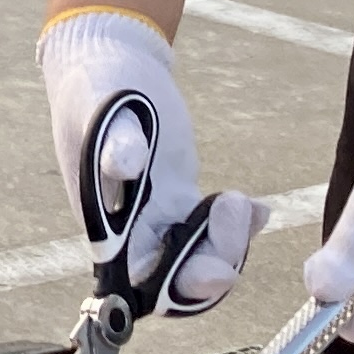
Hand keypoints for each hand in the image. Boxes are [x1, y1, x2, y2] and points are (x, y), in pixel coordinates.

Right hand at [40, 9, 257, 316]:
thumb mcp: (104, 107)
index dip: (176, 291)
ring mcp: (156, 218)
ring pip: (198, 262)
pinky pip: (211, 232)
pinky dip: (240, 228)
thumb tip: (125, 168)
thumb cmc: (96, 87)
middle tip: (234, 213)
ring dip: (230, 246)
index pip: (139, 286)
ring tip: (243, 201)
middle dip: (214, 269)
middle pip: (175, 284)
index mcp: (104, 226)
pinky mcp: (178, 199)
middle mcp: (129, 233)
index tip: (210, 268)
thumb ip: (114, 142)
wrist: (108, 63)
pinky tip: (257, 206)